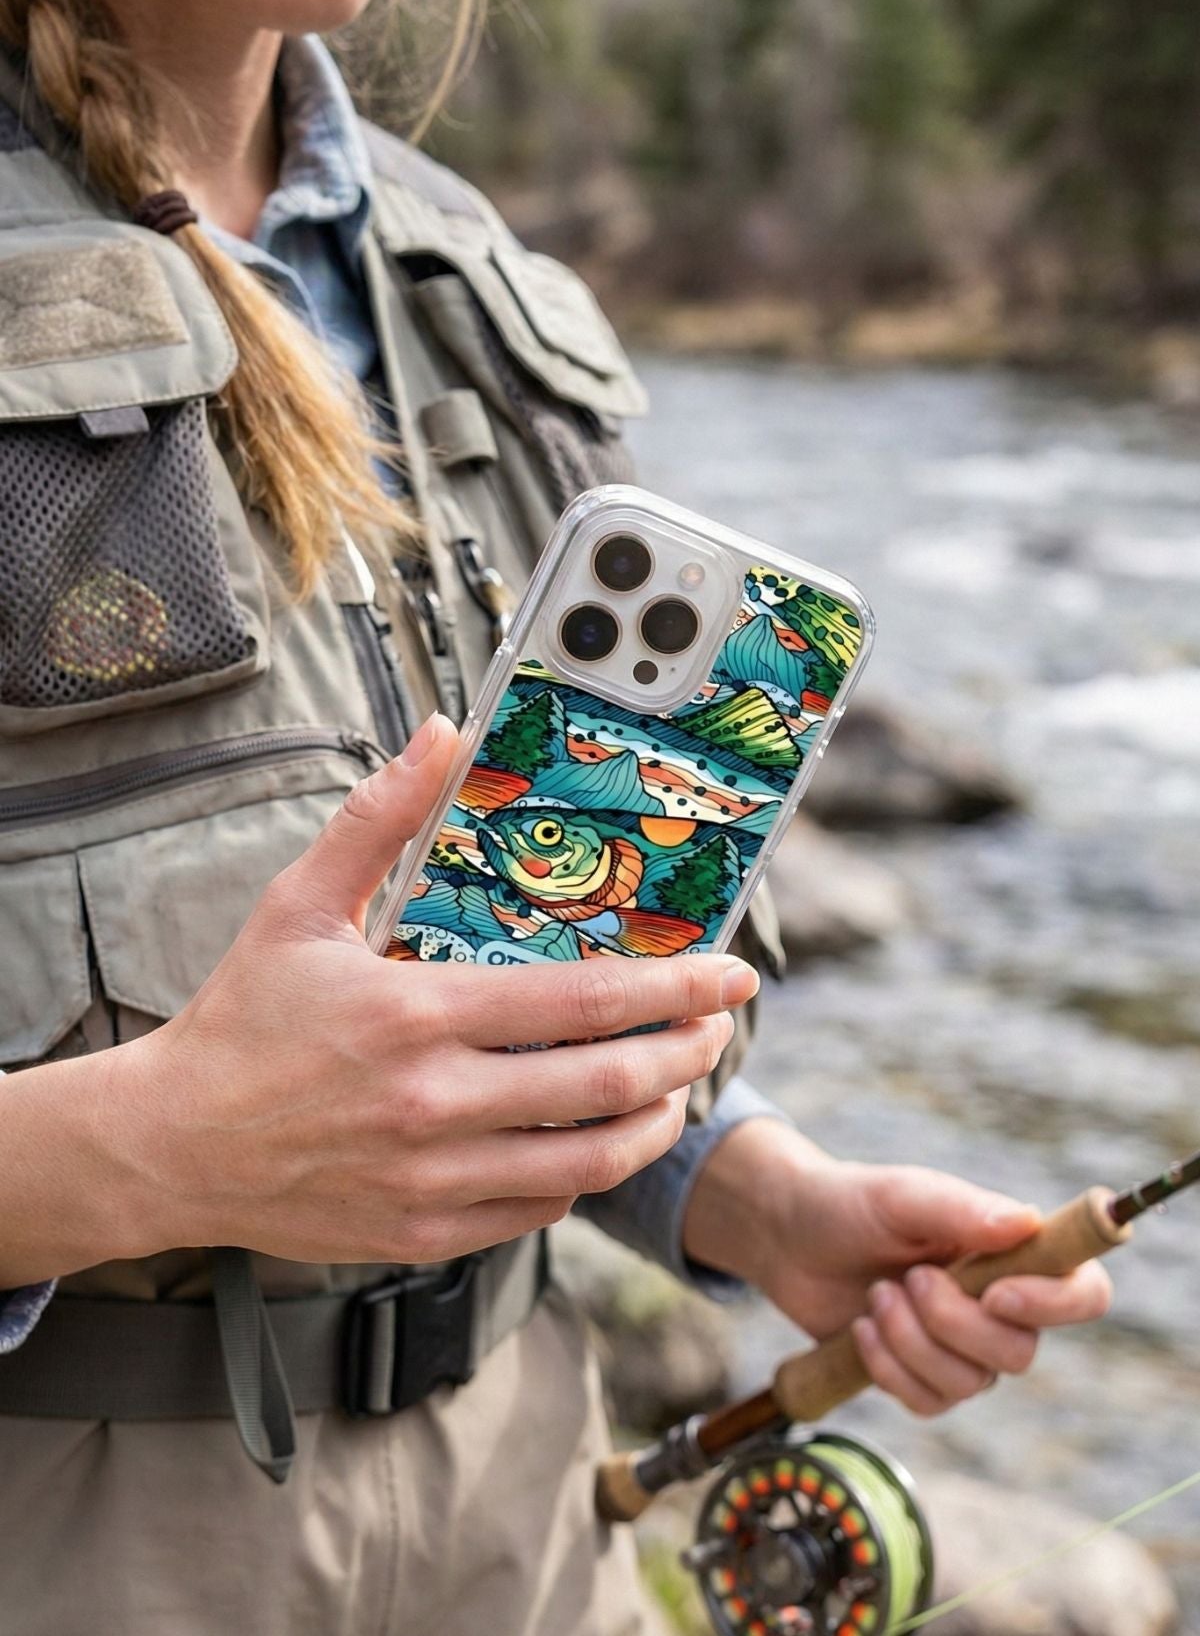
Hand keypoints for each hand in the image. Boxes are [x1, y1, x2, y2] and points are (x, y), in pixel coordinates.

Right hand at [0, 714, 757, 1286]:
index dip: (675, 987)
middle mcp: (437, 1103)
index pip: (584, 1003)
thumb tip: (441, 734)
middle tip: (718, 1024)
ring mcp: (435, 1178)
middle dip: (688, 1051)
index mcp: (418, 1014)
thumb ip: (379, 818)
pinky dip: (584, 1173)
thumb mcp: (299, 904)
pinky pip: (538, 1209)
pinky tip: (594, 1139)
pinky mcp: (425, 1232)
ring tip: (678, 1085)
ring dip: (655, 1121)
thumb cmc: (241, 1019)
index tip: (731, 973)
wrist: (170, 1143)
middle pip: (608, 1084)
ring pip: (589, 1161)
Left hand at [683, 1119, 1110, 1415]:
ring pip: (970, 1384)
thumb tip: (1025, 1224)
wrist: (791, 1236)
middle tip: (906, 1278)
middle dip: (952, 1323)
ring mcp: (962, 1347)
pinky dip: (889, 1369)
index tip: (995, 1292)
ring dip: (911, 1342)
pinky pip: (929, 1404)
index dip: (1055, 1305)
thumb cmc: (853, 1203)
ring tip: (876, 1296)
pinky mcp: (922, 1377)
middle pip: (1019, 1353)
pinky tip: (861, 1330)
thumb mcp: (900, 1195)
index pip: (1084, 1292)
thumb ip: (960, 1208)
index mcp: (1012, 1252)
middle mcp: (1001, 1305)